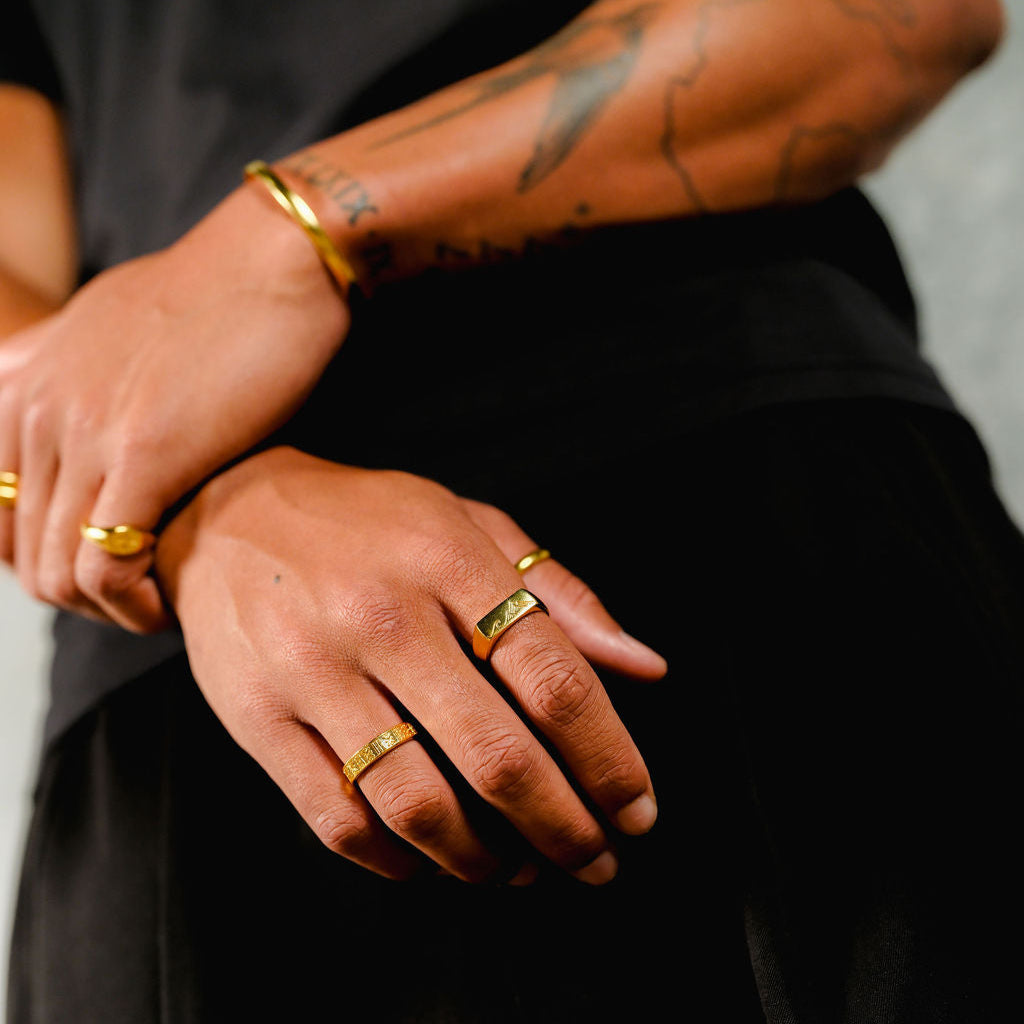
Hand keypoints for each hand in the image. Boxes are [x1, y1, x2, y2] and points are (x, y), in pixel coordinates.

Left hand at [0, 185, 348, 630]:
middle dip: (81, 599)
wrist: (276, 261)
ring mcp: (85, 431)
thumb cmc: (216, 296)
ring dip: (107, 611)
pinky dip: (133, 604)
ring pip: (56, 574)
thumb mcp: (109, 320)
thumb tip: (52, 399)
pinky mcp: (145, 454)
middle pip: (23, 554)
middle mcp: (38, 409)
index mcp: (22, 384)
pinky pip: (106, 568)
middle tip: (141, 600)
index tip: (110, 569)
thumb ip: (61, 366)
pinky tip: (171, 601)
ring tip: (158, 606)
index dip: (46, 560)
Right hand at [155, 447, 666, 883]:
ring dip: (488, 861)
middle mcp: (383, 617)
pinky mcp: (259, 719)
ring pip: (420, 806)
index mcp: (450, 561)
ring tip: (523, 870)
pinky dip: (400, 862)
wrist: (227, 515)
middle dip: (565, 829)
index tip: (637, 808)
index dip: (610, 759)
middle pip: (498, 757)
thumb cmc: (370, 522)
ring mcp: (314, 672)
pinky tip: (436, 860)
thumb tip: (646, 667)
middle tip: (597, 861)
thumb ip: (561, 595)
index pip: (555, 680)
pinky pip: (340, 820)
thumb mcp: (471, 523)